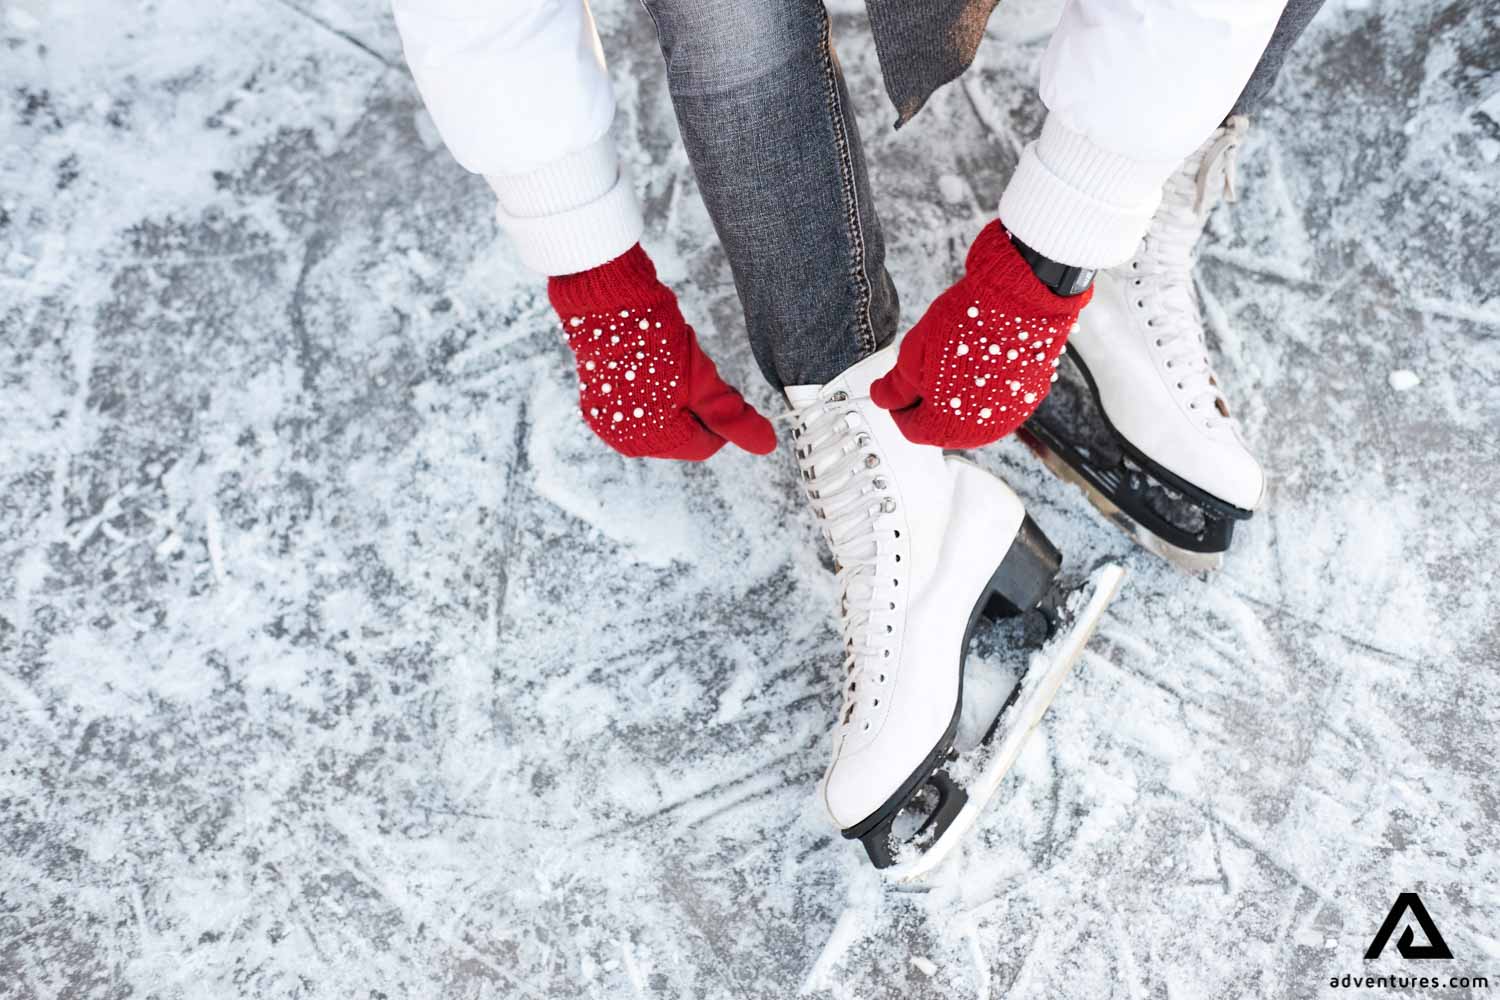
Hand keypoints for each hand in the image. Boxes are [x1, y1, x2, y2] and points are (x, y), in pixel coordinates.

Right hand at [548, 245, 776, 459]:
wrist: (606, 301)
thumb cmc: (655, 338)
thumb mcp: (702, 379)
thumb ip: (731, 416)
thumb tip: (767, 445)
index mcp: (653, 439)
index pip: (704, 446)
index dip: (721, 420)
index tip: (723, 390)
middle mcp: (626, 439)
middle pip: (681, 437)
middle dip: (696, 410)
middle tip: (698, 375)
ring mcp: (607, 421)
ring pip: (661, 422)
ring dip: (675, 402)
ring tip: (672, 368)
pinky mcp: (597, 403)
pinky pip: (637, 409)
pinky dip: (651, 394)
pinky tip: (652, 368)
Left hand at [870, 221, 1090, 448]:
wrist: (1019, 302)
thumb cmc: (966, 326)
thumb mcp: (912, 355)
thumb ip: (895, 388)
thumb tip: (882, 398)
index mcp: (944, 427)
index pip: (910, 428)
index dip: (899, 406)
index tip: (900, 387)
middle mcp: (979, 432)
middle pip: (941, 427)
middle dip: (928, 404)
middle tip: (926, 371)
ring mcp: (1008, 417)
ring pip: (970, 417)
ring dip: (957, 398)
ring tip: (954, 363)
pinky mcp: (1028, 399)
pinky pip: (996, 404)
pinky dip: (985, 390)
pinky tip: (980, 362)